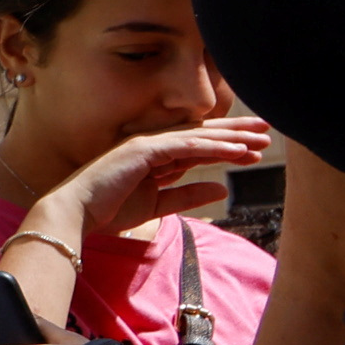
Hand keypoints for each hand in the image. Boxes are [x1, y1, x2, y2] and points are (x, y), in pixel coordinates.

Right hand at [41, 117, 267, 242]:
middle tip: (267, 130)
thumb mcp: (158, 206)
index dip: (227, 147)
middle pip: (203, 135)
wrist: (76, 214)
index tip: (254, 150)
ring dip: (232, 137)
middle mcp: (154, 144)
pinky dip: (213, 146)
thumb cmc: (109, 211)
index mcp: (156, 157)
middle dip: (236, 132)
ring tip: (261, 138)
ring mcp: (149, 143)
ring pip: (199, 137)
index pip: (198, 148)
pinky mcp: (146, 149)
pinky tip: (237, 149)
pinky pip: (187, 146)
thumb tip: (220, 190)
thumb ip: (188, 196)